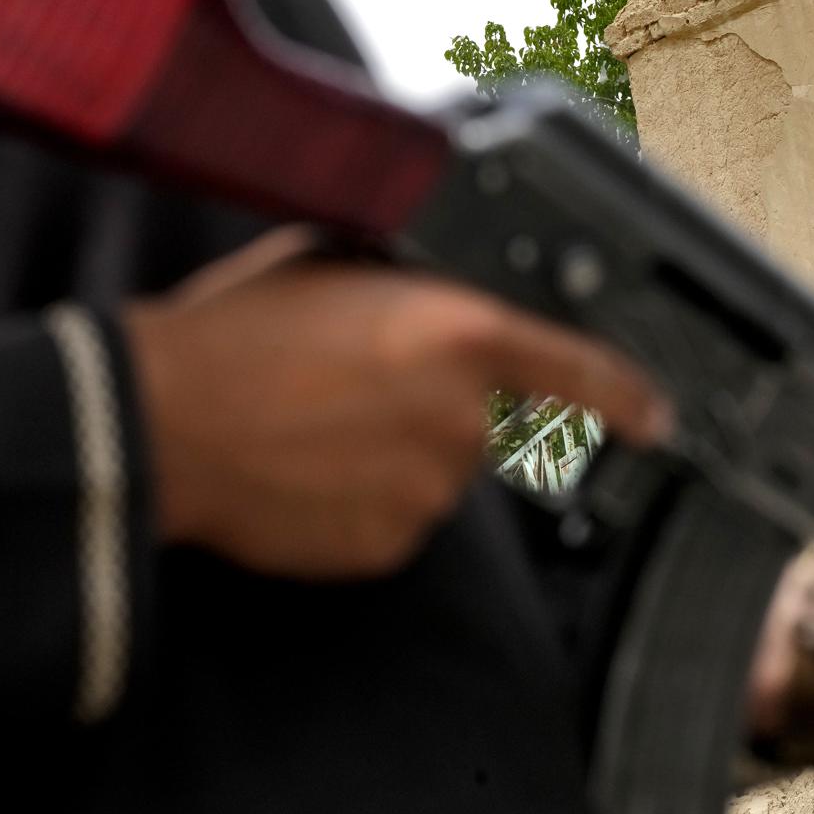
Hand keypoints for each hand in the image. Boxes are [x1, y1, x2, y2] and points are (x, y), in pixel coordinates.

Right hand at [126, 230, 670, 577]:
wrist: (157, 423)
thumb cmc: (235, 333)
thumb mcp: (337, 266)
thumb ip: (416, 286)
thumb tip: (444, 292)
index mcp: (458, 336)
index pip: (577, 371)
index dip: (627, 396)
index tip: (655, 417)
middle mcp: (459, 420)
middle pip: (483, 424)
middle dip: (431, 409)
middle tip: (348, 389)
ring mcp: (427, 492)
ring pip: (434, 475)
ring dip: (391, 457)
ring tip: (309, 428)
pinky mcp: (387, 547)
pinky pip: (394, 522)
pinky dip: (360, 503)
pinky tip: (303, 473)